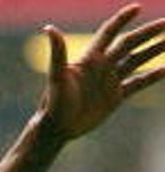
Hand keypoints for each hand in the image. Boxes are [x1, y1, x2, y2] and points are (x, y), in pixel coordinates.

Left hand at [38, 3, 164, 140]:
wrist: (57, 129)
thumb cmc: (54, 102)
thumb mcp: (56, 76)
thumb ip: (58, 53)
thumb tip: (48, 28)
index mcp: (90, 58)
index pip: (109, 32)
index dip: (122, 19)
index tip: (137, 7)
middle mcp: (102, 66)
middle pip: (128, 43)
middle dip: (147, 33)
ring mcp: (109, 81)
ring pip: (136, 61)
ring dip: (153, 50)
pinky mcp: (115, 97)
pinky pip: (137, 83)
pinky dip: (151, 77)